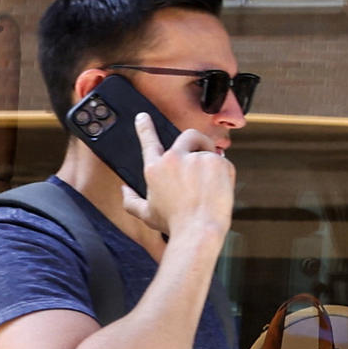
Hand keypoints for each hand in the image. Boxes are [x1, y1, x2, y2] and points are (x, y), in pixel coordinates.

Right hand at [142, 120, 239, 246]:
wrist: (198, 231)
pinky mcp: (218, 162)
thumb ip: (131, 201)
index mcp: (155, 169)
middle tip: (201, 154)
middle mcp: (174, 159)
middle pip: (188, 136)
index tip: (143, 117)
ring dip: (210, 163)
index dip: (145, 127)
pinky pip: (223, 162)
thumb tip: (124, 191)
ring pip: (209, 151)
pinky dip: (224, 174)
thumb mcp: (147, 215)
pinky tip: (218, 190)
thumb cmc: (174, 225)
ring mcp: (197, 159)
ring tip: (210, 184)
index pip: (148, 141)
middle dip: (196, 141)